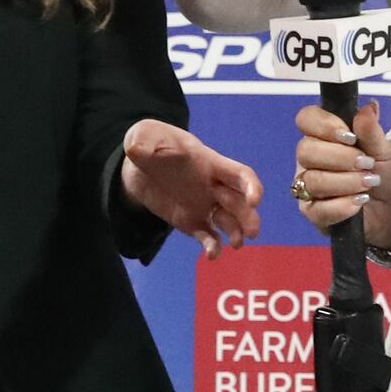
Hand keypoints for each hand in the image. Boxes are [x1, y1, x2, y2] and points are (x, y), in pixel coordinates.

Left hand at [120, 119, 261, 253]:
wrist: (136, 167)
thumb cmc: (146, 143)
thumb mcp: (144, 136)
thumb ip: (146, 143)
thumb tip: (138, 149)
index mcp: (209, 164)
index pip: (239, 174)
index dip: (251, 186)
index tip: (254, 201)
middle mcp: (213, 186)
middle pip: (239, 203)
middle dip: (249, 217)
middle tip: (252, 233)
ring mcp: (204, 206)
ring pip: (229, 221)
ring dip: (237, 233)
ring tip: (236, 244)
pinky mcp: (192, 222)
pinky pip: (208, 236)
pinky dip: (213, 246)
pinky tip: (211, 255)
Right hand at [290, 102, 390, 234]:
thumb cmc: (388, 176)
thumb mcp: (385, 152)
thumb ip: (372, 131)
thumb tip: (368, 108)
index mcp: (324, 136)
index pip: (306, 119)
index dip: (324, 125)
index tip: (350, 136)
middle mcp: (310, 160)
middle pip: (305, 150)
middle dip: (340, 157)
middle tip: (367, 163)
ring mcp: (308, 187)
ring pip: (312, 180)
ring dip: (345, 181)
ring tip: (369, 183)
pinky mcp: (314, 214)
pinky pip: (317, 209)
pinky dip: (342, 206)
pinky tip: (359, 202)